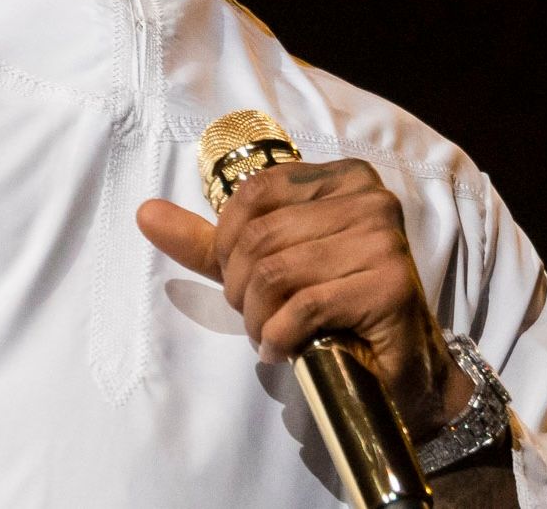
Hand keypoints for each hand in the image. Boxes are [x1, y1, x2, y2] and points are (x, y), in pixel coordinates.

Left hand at [136, 158, 472, 440]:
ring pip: (277, 272)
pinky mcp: (391, 285)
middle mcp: (370, 198)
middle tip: (257, 316)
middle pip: (261, 236)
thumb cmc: (331, 309)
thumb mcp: (265, 265)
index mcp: (343, 177)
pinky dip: (281, 336)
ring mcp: (385, 239)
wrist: (401, 370)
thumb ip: (209, 240)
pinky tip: (287, 348)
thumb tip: (145, 213)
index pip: (254, 192)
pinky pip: (304, 307)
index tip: (241, 278)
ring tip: (271, 333)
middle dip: (242, 287)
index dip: (228, 243)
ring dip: (259, 317)